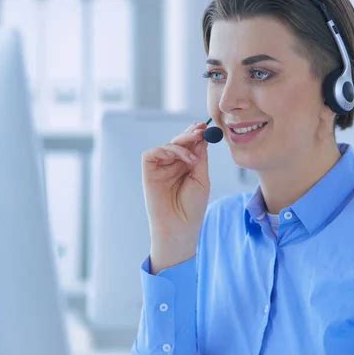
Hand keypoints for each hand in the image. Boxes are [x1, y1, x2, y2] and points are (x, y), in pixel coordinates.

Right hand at [141, 121, 209, 240]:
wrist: (180, 227)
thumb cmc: (192, 208)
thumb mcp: (201, 179)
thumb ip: (200, 158)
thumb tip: (201, 137)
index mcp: (186, 167)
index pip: (189, 146)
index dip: (196, 135)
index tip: (205, 127)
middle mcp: (172, 166)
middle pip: (178, 142)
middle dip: (189, 134)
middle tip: (200, 130)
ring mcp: (160, 168)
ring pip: (167, 145)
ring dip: (182, 145)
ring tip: (193, 158)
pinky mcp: (148, 172)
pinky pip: (153, 153)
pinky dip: (168, 151)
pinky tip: (182, 160)